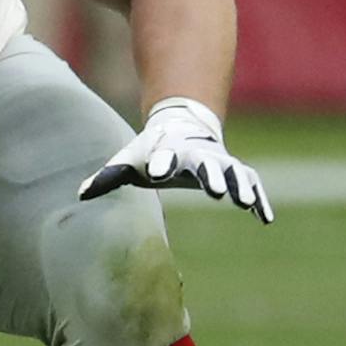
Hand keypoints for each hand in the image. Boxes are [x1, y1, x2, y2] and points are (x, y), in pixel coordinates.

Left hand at [79, 97, 272, 223]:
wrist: (181, 127)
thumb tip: (81, 195)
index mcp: (166, 150)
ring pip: (234, 171)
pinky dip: (259, 198)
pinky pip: (251, 183)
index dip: (160, 163)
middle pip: (204, 163)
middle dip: (211, 175)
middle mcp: (196, 154)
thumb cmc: (150, 150)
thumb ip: (108, 176)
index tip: (158, 172)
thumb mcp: (127, 160)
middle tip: (215, 191)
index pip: (162, 156)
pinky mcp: (235, 170)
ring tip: (246, 204)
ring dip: (240, 186)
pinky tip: (264, 218)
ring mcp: (219, 160)